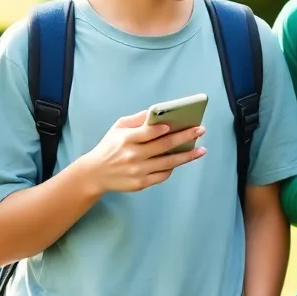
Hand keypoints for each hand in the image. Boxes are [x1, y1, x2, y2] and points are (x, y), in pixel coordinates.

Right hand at [81, 110, 205, 193]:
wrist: (95, 173)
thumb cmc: (110, 146)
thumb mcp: (118, 128)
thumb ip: (137, 119)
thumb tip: (158, 112)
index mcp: (126, 139)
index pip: (147, 133)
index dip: (161, 128)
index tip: (175, 124)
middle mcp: (132, 156)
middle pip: (163, 146)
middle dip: (185, 137)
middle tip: (200, 130)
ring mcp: (138, 171)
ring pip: (168, 163)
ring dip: (187, 156)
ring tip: (201, 149)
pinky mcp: (141, 183)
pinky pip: (163, 175)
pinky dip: (173, 167)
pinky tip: (181, 160)